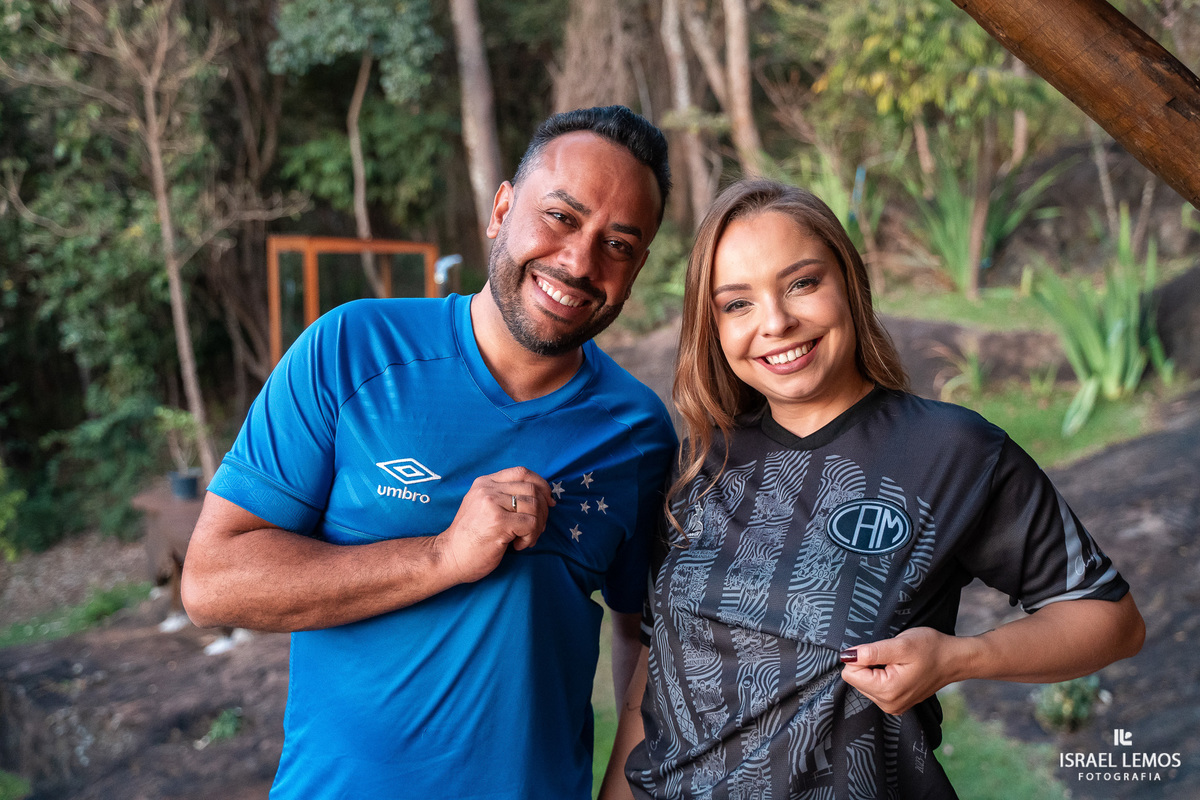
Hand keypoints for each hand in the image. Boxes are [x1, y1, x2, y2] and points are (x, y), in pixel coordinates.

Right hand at [434, 466, 553, 584]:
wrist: (449, 557)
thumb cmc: (471, 538)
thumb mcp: (483, 507)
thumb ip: (505, 497)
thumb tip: (542, 497)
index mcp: (485, 483)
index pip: (522, 472)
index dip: (541, 485)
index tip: (548, 501)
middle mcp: (488, 489)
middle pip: (532, 489)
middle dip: (542, 511)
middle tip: (537, 528)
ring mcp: (492, 504)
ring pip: (534, 506)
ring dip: (537, 526)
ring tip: (525, 539)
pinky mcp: (498, 521)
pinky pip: (531, 524)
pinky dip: (531, 537)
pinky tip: (518, 545)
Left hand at [838, 627, 963, 714]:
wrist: (954, 660)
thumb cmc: (931, 648)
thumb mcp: (900, 645)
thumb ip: (871, 652)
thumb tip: (846, 656)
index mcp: (887, 691)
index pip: (850, 673)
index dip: (861, 657)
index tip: (882, 652)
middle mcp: (888, 704)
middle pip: (856, 679)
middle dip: (868, 664)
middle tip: (891, 657)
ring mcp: (892, 706)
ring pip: (864, 683)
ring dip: (875, 669)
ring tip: (897, 662)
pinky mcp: (895, 703)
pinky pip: (875, 687)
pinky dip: (881, 675)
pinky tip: (898, 669)